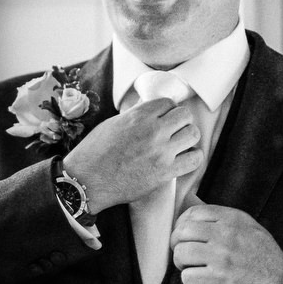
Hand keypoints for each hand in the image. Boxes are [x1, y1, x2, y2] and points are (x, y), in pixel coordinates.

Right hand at [62, 97, 201, 212]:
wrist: (87, 181)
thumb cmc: (94, 152)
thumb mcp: (113, 124)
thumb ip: (135, 116)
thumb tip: (151, 110)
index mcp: (138, 116)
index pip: (168, 102)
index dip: (166, 110)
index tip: (163, 117)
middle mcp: (153, 131)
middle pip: (185, 115)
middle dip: (180, 121)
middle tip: (172, 129)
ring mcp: (161, 153)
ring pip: (193, 134)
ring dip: (187, 137)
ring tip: (178, 143)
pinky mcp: (165, 173)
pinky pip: (195, 159)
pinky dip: (192, 157)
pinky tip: (183, 158)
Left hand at [170, 201, 282, 283]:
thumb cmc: (262, 258)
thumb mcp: (248, 228)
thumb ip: (221, 218)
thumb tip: (189, 202)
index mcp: (233, 219)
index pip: (193, 213)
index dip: (182, 224)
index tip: (184, 236)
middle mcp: (227, 235)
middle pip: (183, 232)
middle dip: (177, 244)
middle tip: (185, 254)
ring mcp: (223, 257)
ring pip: (181, 253)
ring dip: (181, 263)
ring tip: (192, 267)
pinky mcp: (221, 279)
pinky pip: (188, 277)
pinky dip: (190, 281)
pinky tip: (201, 281)